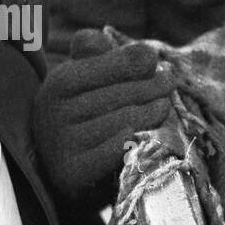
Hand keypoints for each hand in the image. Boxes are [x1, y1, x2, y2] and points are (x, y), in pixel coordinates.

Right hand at [33, 29, 173, 197]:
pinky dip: (132, 141)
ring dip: (153, 113)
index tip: (158, 64)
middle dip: (154, 87)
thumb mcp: (86, 80)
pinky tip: (142, 136)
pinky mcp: (73, 172)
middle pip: (124, 94)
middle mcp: (55, 111)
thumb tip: (145, 53)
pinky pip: (115, 150)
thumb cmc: (84, 116)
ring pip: (126, 121)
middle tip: (170, 84)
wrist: (63, 170)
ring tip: (164, 107)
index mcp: (60, 82)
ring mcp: (62, 143)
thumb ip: (105, 56)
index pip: (114, 65)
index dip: (141, 62)